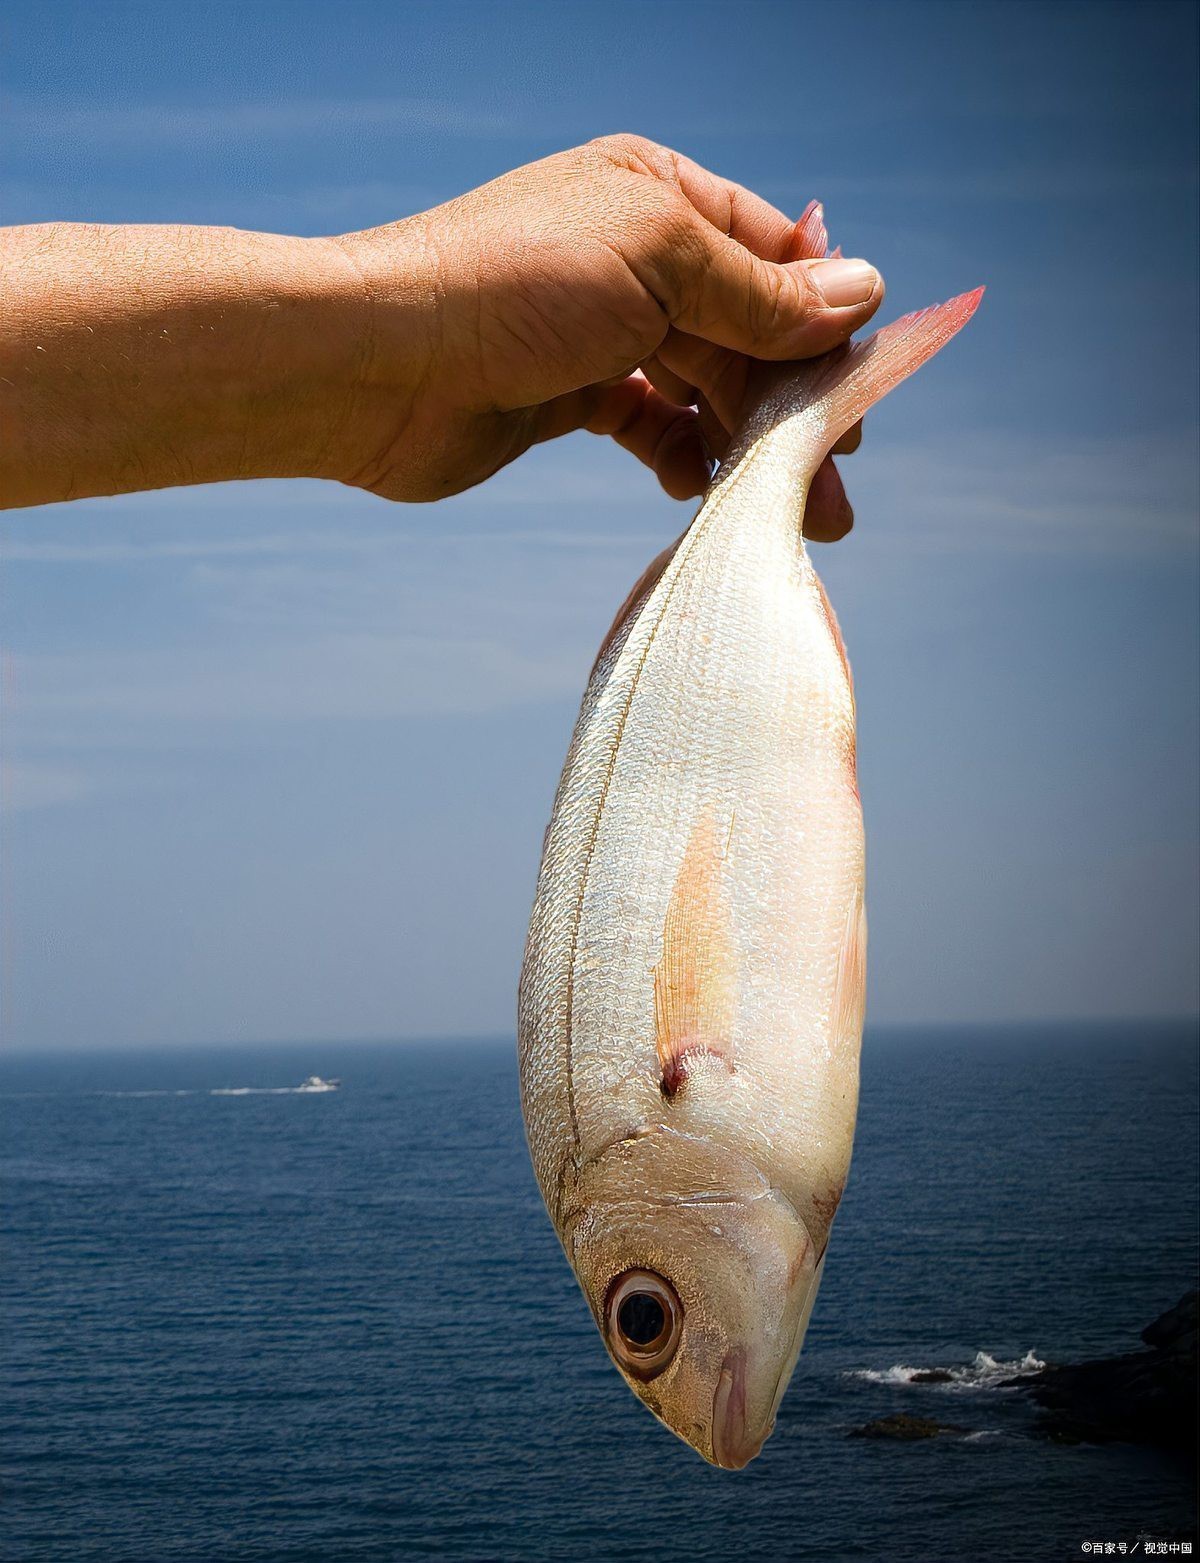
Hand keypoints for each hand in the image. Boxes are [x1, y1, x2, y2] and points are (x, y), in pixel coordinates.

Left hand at [334, 135, 882, 539]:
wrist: (381, 364)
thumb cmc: (513, 286)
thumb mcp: (660, 265)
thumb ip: (761, 293)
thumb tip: (864, 293)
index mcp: (657, 194)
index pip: (774, 255)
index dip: (822, 323)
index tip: (859, 397)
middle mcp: (633, 256)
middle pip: (745, 332)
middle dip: (790, 408)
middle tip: (834, 490)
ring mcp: (599, 329)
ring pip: (700, 387)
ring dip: (742, 446)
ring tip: (783, 512)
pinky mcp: (566, 397)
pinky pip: (649, 425)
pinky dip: (678, 454)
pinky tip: (695, 489)